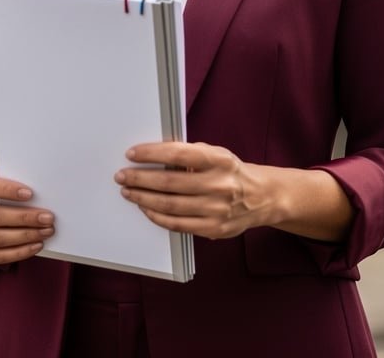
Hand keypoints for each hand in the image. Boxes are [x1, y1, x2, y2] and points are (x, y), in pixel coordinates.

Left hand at [114, 141, 273, 239]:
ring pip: (170, 206)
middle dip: (140, 179)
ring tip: (129, 192)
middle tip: (122, 175)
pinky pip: (177, 225)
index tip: (132, 154)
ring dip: (144, 198)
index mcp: (219, 160)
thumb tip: (155, 155)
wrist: (261, 197)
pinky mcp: (213, 229)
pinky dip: (157, 216)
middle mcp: (219, 185)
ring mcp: (216, 210)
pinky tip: (146, 208)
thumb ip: (189, 155)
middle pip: (170, 183)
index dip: (152, 154)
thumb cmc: (230, 172)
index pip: (178, 155)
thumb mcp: (216, 154)